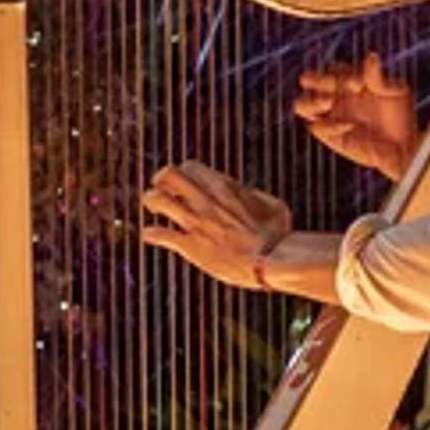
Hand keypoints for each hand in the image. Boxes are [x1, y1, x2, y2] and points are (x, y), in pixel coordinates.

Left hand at [140, 161, 291, 289]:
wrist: (272, 262)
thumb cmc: (279, 236)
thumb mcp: (275, 206)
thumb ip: (255, 195)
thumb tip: (246, 192)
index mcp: (224, 188)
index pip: (190, 167)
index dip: (186, 173)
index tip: (189, 185)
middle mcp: (205, 201)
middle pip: (168, 174)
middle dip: (160, 179)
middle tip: (163, 189)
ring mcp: (195, 222)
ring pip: (156, 200)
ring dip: (151, 201)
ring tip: (153, 208)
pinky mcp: (189, 245)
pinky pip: (158, 234)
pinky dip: (151, 234)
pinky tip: (150, 235)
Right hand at [296, 52, 418, 175]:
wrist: (404, 145)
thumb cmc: (400, 114)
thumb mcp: (395, 91)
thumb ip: (378, 77)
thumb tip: (371, 57)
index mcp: (347, 80)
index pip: (332, 68)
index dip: (340, 73)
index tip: (360, 85)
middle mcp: (334, 96)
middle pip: (308, 80)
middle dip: (315, 79)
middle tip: (333, 85)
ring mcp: (330, 116)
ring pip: (301, 104)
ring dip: (311, 101)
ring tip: (329, 103)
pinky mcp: (330, 136)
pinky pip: (316, 127)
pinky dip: (329, 126)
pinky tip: (349, 126)